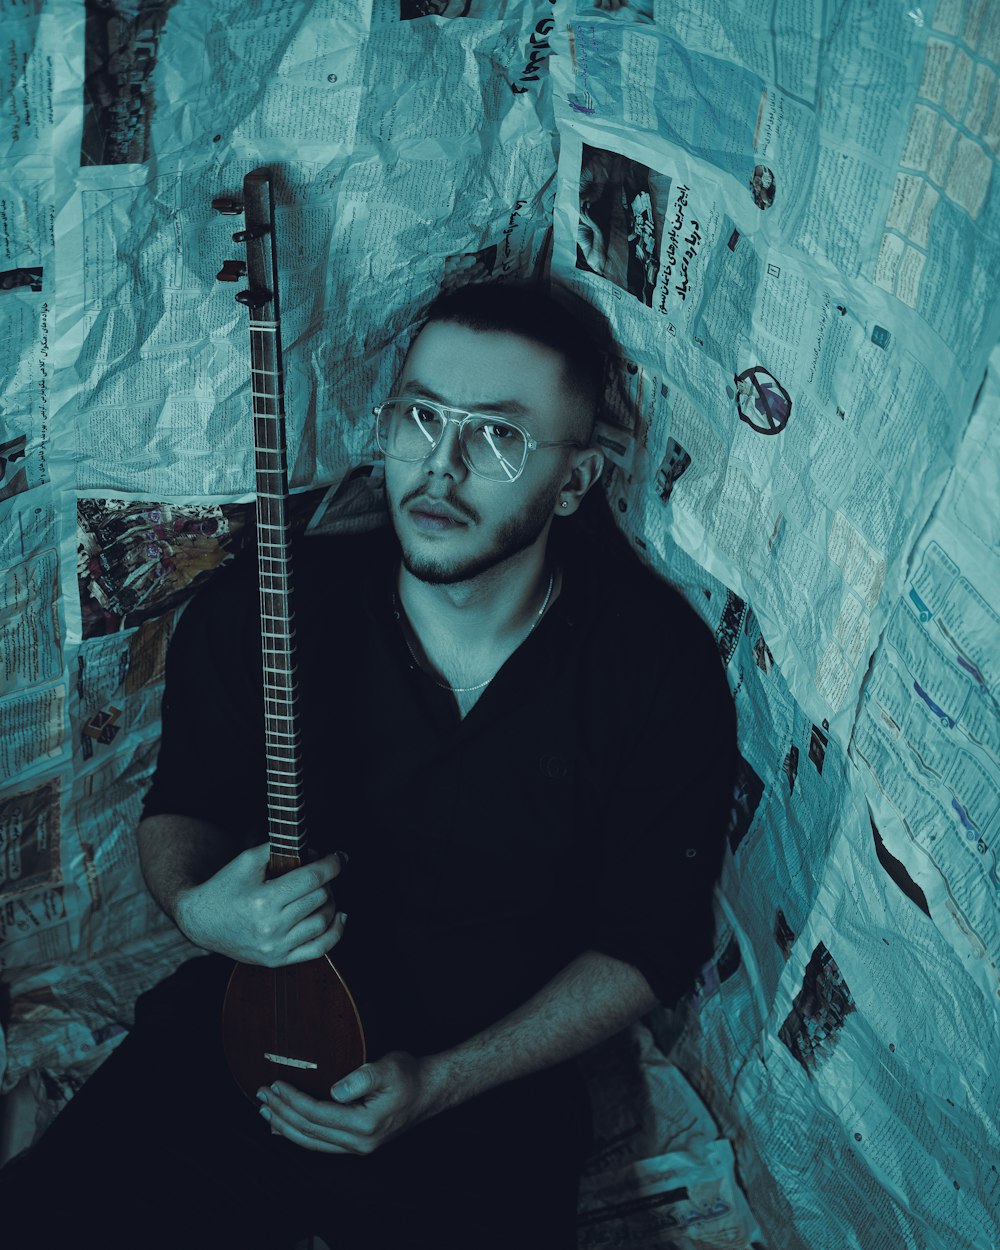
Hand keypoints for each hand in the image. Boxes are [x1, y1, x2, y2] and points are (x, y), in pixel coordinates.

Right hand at [174, 843, 346, 964]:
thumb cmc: (224, 888)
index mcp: (263, 901)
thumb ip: (280, 848)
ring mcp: (275, 947)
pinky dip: (336, 932)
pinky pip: (319, 950)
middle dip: (327, 881)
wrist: (201, 923)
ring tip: (323, 892)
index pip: (311, 879)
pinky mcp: (277, 960)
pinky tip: (339, 916)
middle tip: (320, 872)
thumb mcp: (247, 860)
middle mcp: (270, 928)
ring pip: (323, 921)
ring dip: (331, 902)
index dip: (331, 865)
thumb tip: (314, 851)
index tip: (339, 857)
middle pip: (319, 898)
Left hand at [257, 1052, 442, 1153]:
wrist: (429, 1091)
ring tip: (265, 1111)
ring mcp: (357, 1146)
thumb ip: (363, 1077)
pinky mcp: (356, 1143)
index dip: (293, 1100)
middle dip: (281, 1113)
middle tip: (261, 1095)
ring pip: (311, 1142)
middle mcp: (359, 1143)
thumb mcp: (389, 1068)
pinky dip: (299, 1134)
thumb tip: (335, 1090)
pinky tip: (285, 1127)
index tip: (275, 1084)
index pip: (318, 1114)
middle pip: (309, 1132)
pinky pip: (320, 1143)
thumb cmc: (409, 1076)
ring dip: (285, 1127)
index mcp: (365, 1125)